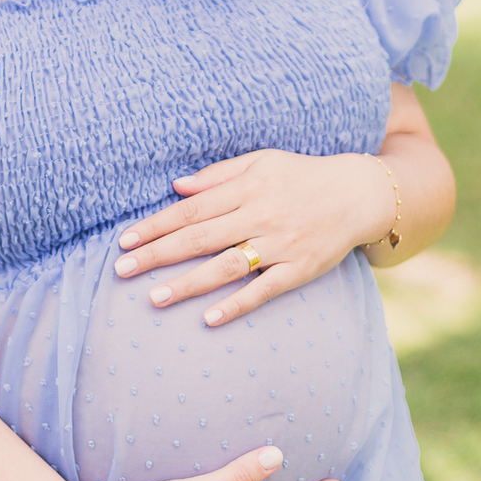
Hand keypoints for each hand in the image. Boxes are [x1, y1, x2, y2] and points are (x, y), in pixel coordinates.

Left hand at [112, 149, 396, 327]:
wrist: (358, 193)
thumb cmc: (302, 175)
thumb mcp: (261, 161)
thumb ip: (218, 175)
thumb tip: (176, 187)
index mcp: (247, 188)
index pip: (191, 209)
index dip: (156, 225)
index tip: (125, 241)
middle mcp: (260, 215)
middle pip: (200, 237)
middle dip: (159, 255)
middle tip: (122, 272)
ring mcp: (281, 244)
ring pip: (227, 266)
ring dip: (188, 283)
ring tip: (155, 298)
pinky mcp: (301, 268)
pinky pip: (265, 290)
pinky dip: (237, 305)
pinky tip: (209, 319)